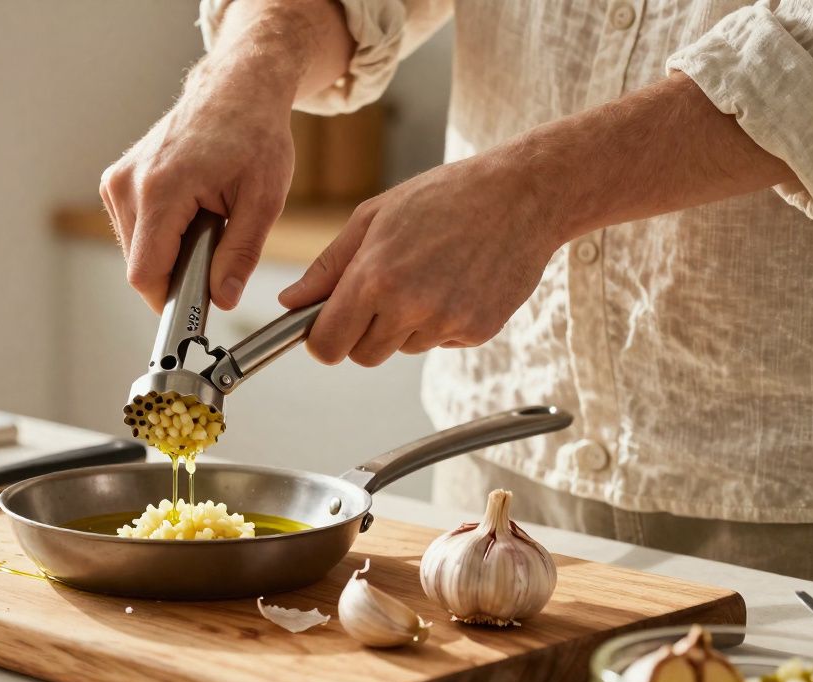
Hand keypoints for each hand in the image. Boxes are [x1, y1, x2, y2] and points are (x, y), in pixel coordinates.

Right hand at [100, 58, 295, 312]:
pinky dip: (162, 235)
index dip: (169, 301)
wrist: (235, 89)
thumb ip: (240, 255)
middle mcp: (128, 184)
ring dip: (170, 253)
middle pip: (140, 266)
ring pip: (135, 251)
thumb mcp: (264, 199)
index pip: (145, 273)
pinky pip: (134, 231)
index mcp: (161, 188)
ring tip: (206, 222)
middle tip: (217, 251)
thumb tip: (222, 299)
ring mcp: (117, 181)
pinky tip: (190, 211)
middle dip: (177, 274)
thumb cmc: (254, 134)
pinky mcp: (116, 181)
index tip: (195, 313)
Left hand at [278, 149, 561, 365]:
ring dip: (405, 325)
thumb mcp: (373, 218)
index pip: (328, 345)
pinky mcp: (478, 331)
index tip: (327, 328)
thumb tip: (290, 302)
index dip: (322, 340)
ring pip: (403, 349)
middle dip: (362, 333)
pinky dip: (441, 323)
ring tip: (427, 275)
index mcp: (375, 277)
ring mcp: (447, 323)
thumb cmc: (443, 197)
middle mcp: (410, 306)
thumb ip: (328, 267)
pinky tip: (455, 281)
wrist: (522, 194)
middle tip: (382, 292)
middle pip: (363, 356)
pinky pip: (440, 342)